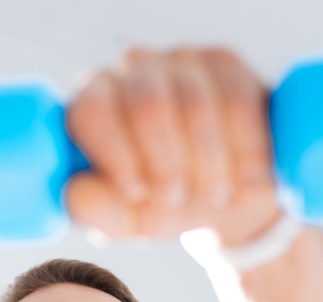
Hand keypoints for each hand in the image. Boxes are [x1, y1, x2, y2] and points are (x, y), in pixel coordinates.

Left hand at [65, 46, 283, 246]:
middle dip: (167, 162)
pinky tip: (247, 179)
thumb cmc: (161, 202)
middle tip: (179, 201)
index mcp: (92, 102)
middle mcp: (130, 71)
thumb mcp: (128, 219)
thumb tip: (76, 194)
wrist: (224, 192)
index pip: (93, 111)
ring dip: (209, 162)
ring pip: (196, 104)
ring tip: (216, 198)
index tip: (137, 193)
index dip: (115, 153)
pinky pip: (237, 100)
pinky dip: (244, 148)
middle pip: (146, 104)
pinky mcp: (224, 63)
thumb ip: (97, 211)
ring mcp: (178, 61)